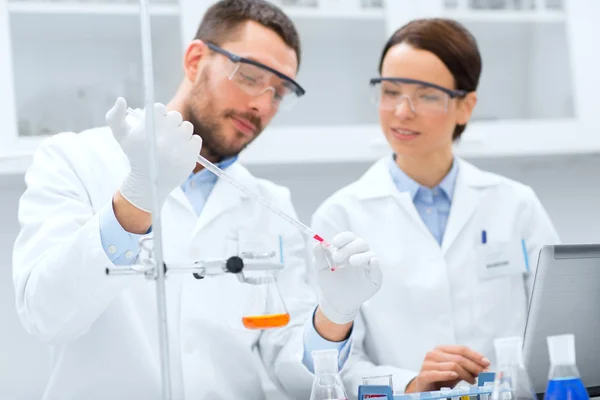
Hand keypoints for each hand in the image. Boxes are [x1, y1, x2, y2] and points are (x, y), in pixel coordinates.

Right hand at [106, 97, 201, 212]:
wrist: (148, 183)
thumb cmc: (135, 156)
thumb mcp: (121, 136)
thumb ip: (115, 116)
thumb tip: (120, 100)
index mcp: (148, 130)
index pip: (159, 108)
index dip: (158, 115)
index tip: (155, 124)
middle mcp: (163, 138)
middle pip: (175, 116)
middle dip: (170, 123)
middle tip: (164, 134)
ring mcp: (178, 148)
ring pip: (187, 126)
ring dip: (180, 132)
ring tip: (172, 143)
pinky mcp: (190, 157)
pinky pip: (196, 139)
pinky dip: (190, 143)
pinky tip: (179, 150)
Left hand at [313, 232, 381, 324]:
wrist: (335, 302)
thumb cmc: (329, 283)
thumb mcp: (321, 270)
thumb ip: (319, 256)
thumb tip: (316, 243)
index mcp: (348, 250)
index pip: (349, 238)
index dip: (343, 238)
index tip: (334, 242)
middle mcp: (360, 255)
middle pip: (361, 243)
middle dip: (349, 248)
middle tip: (336, 257)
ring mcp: (368, 266)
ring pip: (370, 254)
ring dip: (361, 256)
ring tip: (351, 261)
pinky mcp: (374, 279)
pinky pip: (377, 270)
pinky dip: (375, 265)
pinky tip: (372, 262)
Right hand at [405, 345, 489, 392]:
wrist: (424, 388)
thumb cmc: (441, 378)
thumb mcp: (456, 372)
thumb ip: (467, 368)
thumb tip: (484, 367)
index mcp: (441, 349)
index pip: (461, 349)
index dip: (475, 355)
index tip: (486, 362)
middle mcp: (434, 354)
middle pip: (458, 357)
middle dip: (474, 366)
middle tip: (484, 373)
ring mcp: (427, 364)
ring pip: (452, 365)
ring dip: (466, 374)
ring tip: (473, 380)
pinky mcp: (424, 375)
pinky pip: (438, 373)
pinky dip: (448, 375)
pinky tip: (455, 377)